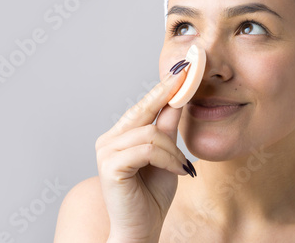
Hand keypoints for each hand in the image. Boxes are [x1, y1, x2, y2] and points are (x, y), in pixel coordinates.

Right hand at [95, 61, 194, 242]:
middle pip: (143, 110)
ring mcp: (106, 151)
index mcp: (121, 136)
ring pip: (150, 133)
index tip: (182, 68)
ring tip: (183, 167)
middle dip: (168, 92)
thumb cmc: (153, 196)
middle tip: (188, 73)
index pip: (144, 106)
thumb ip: (168, 129)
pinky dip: (168, 159)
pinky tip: (177, 171)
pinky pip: (148, 149)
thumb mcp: (168, 156)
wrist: (142, 230)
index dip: (163, 87)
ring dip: (174, 151)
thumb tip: (179, 99)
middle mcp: (109, 140)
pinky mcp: (110, 166)